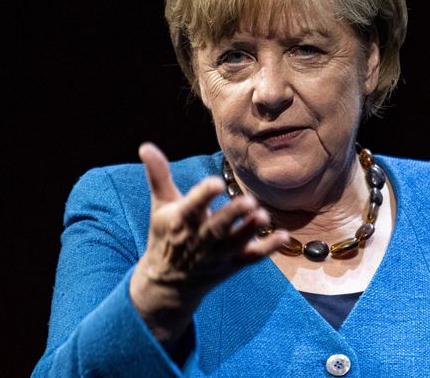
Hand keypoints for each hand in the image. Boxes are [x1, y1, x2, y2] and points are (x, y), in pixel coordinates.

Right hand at [129, 142, 287, 342]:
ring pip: (236, 244)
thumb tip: (145, 146)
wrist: (167, 284)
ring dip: (250, 231)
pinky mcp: (231, 265)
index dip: (203, 196)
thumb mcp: (160, 205)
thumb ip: (158, 175)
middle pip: (216, 229)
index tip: (216, 183)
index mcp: (180, 222)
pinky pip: (251, 258)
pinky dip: (267, 249)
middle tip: (248, 201)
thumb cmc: (165, 235)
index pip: (191, 207)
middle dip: (231, 217)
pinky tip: (284, 236)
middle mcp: (199, 241)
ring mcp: (216, 256)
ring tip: (264, 216)